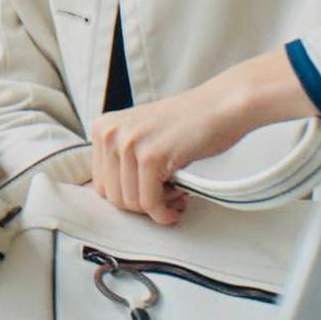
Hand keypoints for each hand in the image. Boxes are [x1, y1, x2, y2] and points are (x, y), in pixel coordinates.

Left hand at [89, 48, 315, 224]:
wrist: (220, 107)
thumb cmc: (186, 125)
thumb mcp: (140, 135)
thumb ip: (121, 160)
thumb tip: (114, 200)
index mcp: (102, 129)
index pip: (101, 185)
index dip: (129, 197)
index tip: (151, 194)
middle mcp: (109, 133)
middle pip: (113, 197)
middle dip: (143, 205)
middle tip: (169, 197)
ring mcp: (128, 143)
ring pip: (131, 202)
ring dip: (158, 206)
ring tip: (177, 193)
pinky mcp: (151, 156)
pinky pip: (150, 202)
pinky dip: (165, 212)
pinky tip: (180, 201)